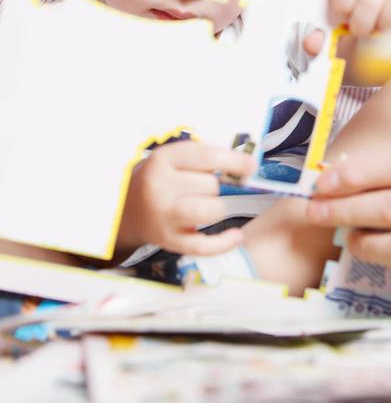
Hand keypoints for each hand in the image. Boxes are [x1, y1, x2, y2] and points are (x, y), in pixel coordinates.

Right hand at [118, 140, 255, 256]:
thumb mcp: (173, 158)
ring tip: (210, 205)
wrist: (126, 209)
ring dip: (219, 207)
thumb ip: (205, 157)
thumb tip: (247, 165)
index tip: (252, 165)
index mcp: (162, 160)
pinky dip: (224, 243)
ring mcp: (163, 217)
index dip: (234, 161)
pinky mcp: (169, 241)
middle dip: (218, 185)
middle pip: (210, 185)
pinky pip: (203, 246)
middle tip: (206, 187)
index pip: (206, 156)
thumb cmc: (160, 179)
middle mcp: (159, 187)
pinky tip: (236, 236)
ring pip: (210, 211)